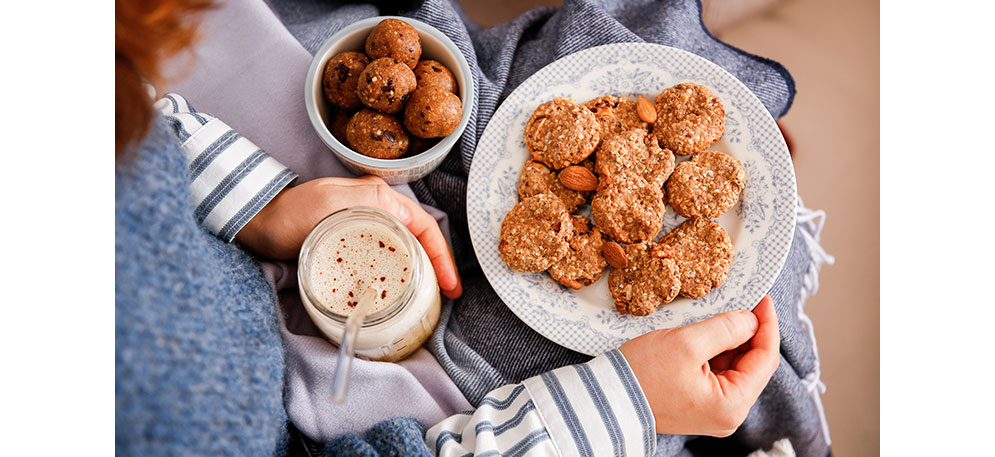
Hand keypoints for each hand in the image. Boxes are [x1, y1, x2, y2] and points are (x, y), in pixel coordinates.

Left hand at [236, 175, 462, 298]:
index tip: (450, 285)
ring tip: (432, 296)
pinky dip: (400, 274)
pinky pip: (387, 257)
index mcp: (380, 197)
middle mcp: (379, 208)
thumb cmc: (291, 214)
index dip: (442, 256)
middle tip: (447, 295)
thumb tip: (403, 216)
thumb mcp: (331, 204)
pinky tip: (402, 290)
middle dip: (439, 266)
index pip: (424, 226)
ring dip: (423, 271)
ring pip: (406, 249)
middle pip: (421, 239)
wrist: (261, 222)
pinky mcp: (354, 241)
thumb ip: (367, 204)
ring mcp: (367, 225)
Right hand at [619, 295, 779, 436]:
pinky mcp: (701, 406)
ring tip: (721, 316)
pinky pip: (720, 375)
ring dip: (732, 341)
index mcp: (732, 405)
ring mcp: (715, 413)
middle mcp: (729, 415)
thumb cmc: (642, 375)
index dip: (767, 325)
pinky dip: (718, 353)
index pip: (765, 359)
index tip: (763, 299)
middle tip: (743, 302)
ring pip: (736, 368)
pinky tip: (709, 334)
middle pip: (753, 365)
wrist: (608, 400)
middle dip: (750, 332)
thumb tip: (750, 319)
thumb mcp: (686, 343)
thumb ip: (726, 328)